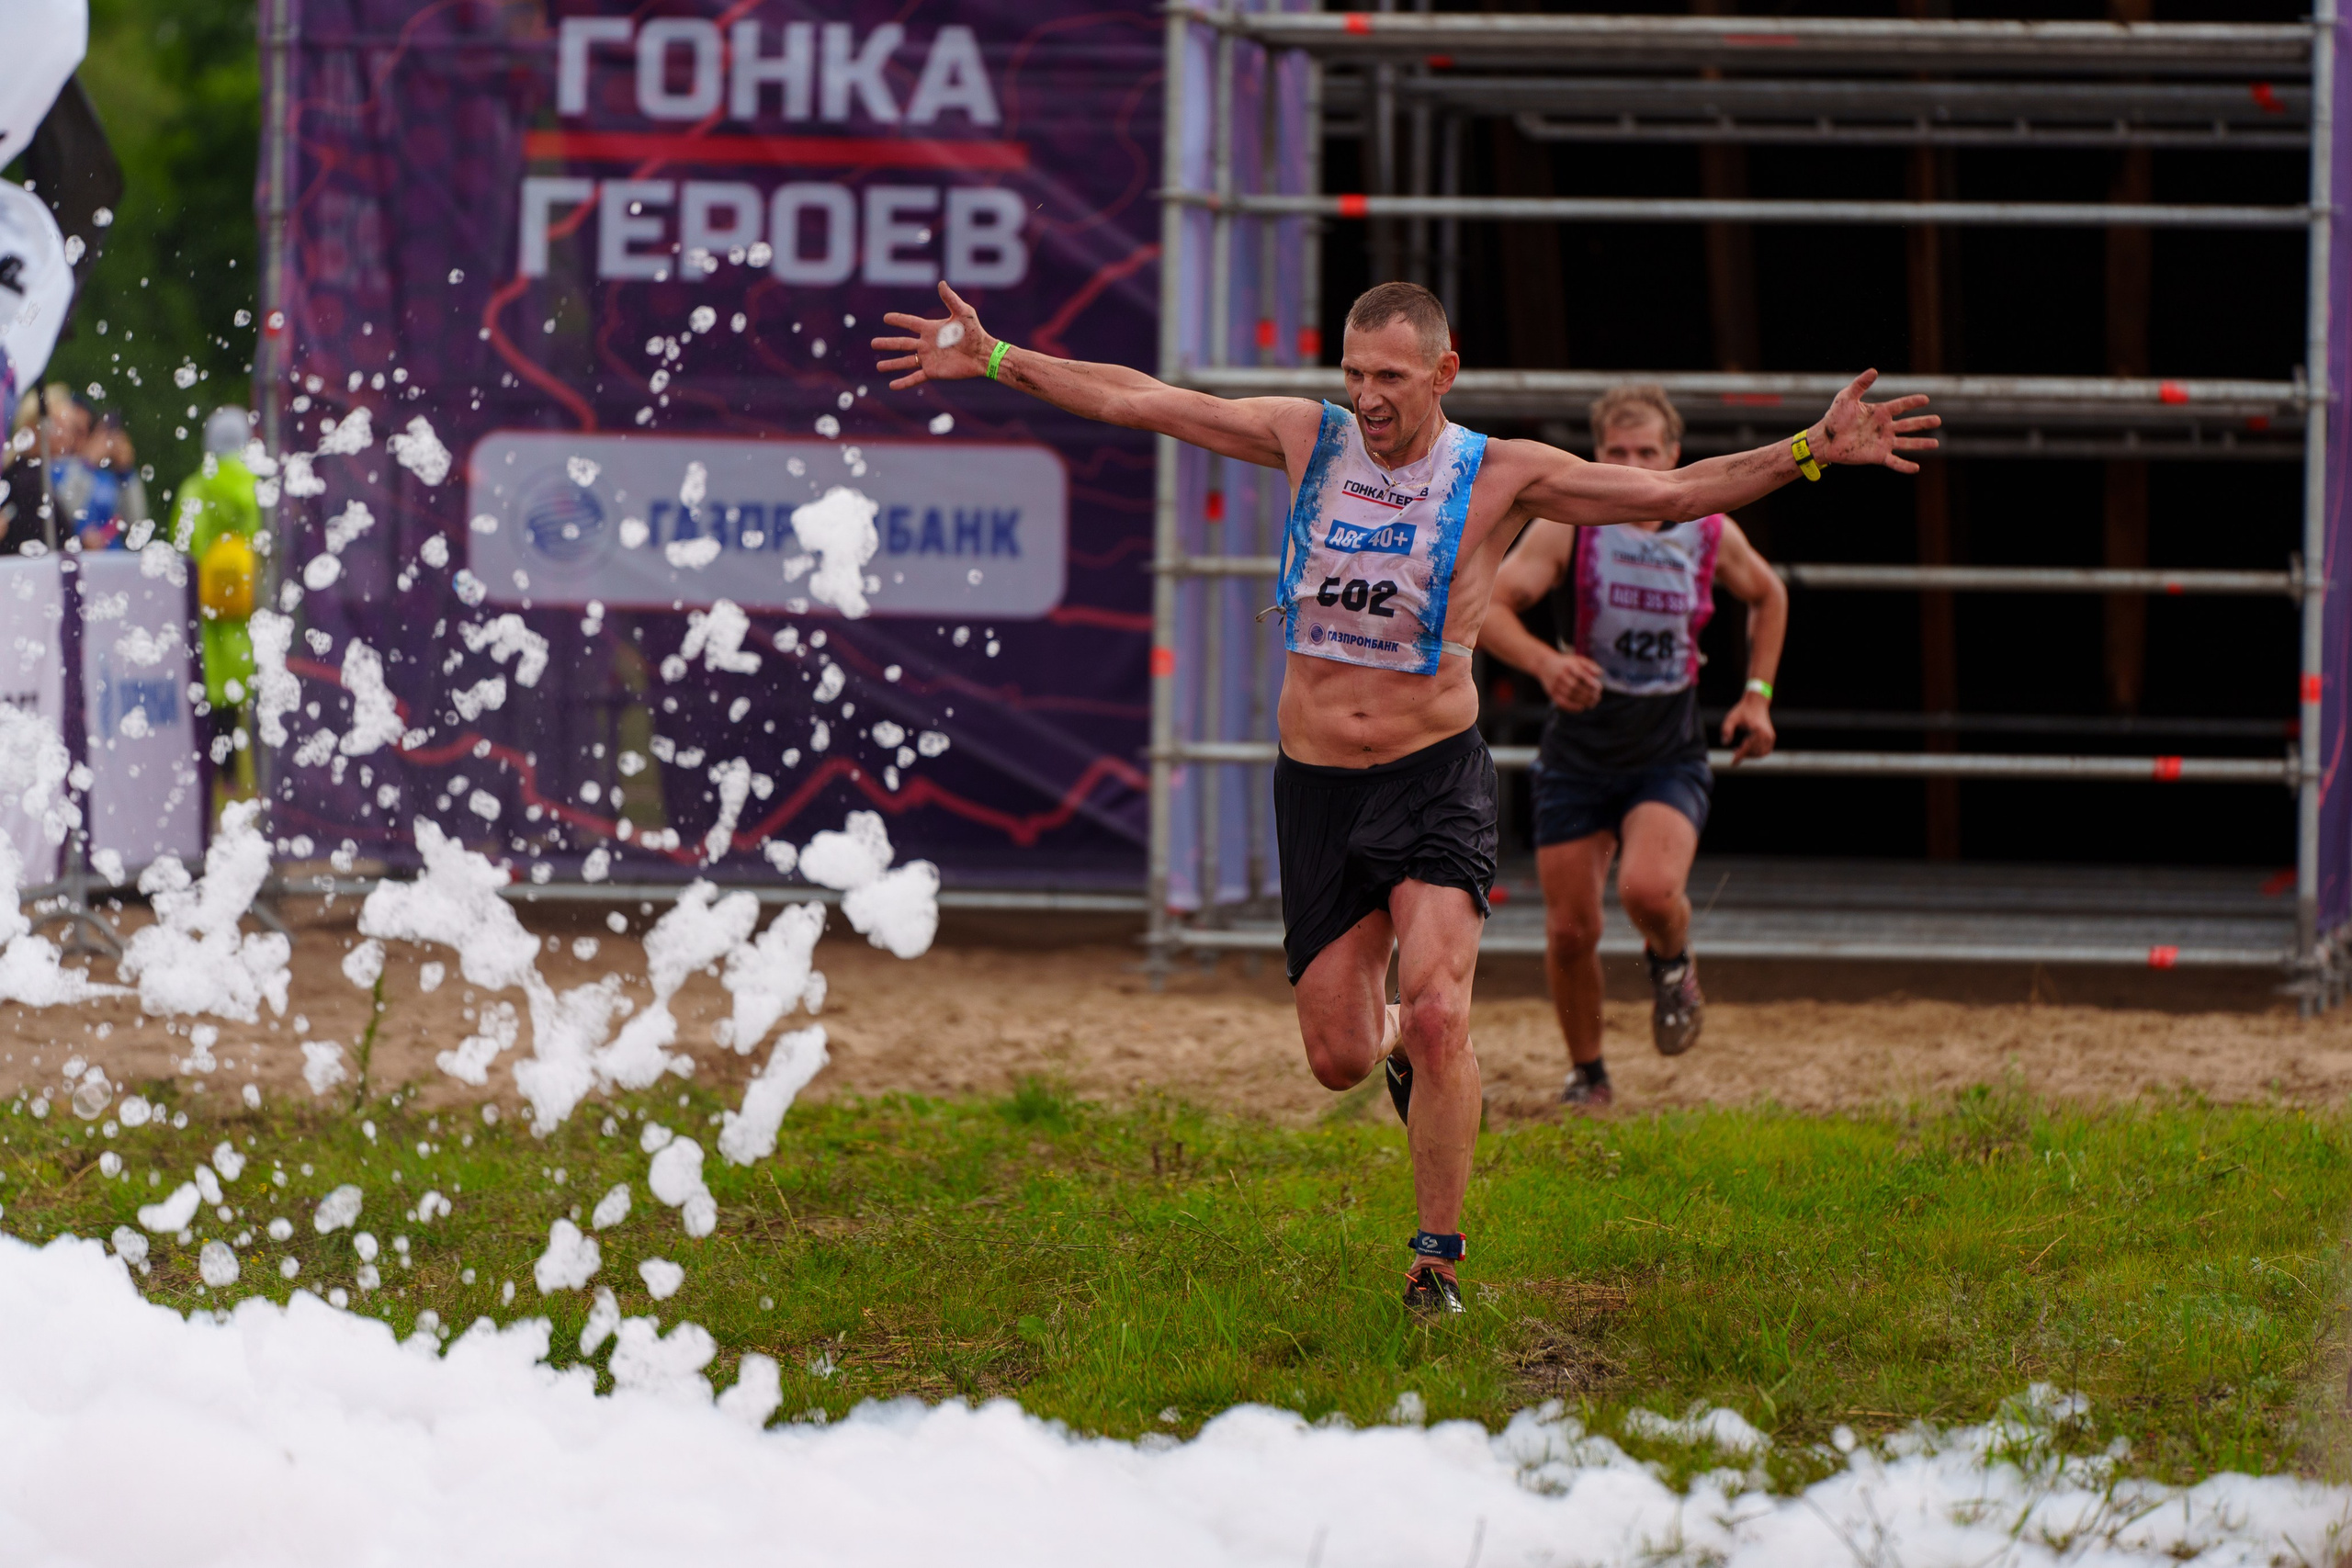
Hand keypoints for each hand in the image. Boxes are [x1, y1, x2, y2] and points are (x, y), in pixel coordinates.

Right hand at [873, 281, 994, 389]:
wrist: (983, 354)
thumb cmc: (975, 333)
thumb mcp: (963, 313)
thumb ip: (950, 299)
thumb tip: (941, 283)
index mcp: (931, 329)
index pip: (910, 323)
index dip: (898, 320)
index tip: (886, 318)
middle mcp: (927, 344)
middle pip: (902, 343)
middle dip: (888, 343)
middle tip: (873, 343)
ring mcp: (929, 358)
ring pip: (905, 361)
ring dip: (892, 364)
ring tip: (879, 366)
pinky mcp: (933, 372)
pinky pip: (915, 377)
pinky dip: (903, 382)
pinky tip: (892, 385)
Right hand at [1542, 650, 1604, 711]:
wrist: (1544, 665)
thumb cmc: (1566, 664)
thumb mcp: (1577, 660)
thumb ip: (1590, 665)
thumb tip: (1600, 673)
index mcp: (1568, 665)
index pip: (1580, 674)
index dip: (1590, 682)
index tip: (1599, 688)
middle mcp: (1560, 675)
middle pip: (1575, 686)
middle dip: (1588, 694)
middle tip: (1598, 698)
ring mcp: (1555, 685)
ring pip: (1570, 695)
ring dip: (1583, 701)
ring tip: (1592, 704)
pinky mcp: (1551, 693)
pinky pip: (1562, 702)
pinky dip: (1572, 707)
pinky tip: (1581, 708)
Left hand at [1720, 691, 1775, 763]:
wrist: (1756, 703)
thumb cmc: (1742, 711)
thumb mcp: (1731, 718)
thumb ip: (1726, 730)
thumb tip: (1725, 743)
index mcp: (1757, 730)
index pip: (1747, 747)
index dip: (1739, 756)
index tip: (1732, 763)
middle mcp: (1766, 734)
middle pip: (1753, 752)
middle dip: (1743, 754)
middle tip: (1734, 751)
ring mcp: (1771, 737)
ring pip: (1760, 754)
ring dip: (1750, 754)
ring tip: (1740, 749)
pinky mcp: (1772, 738)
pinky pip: (1765, 751)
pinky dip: (1756, 753)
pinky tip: (1748, 748)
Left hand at [1804, 370, 1940, 474]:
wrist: (1825, 439)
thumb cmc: (1834, 417)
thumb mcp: (1846, 397)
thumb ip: (1860, 384)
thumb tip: (1874, 371)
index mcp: (1880, 412)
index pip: (1901, 406)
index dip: (1913, 402)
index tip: (1926, 399)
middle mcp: (1884, 427)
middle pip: (1909, 424)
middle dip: (1923, 423)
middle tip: (1938, 420)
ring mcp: (1882, 442)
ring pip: (1907, 443)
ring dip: (1921, 444)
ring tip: (1936, 444)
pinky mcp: (1877, 456)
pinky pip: (1894, 461)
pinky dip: (1905, 466)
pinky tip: (1916, 468)